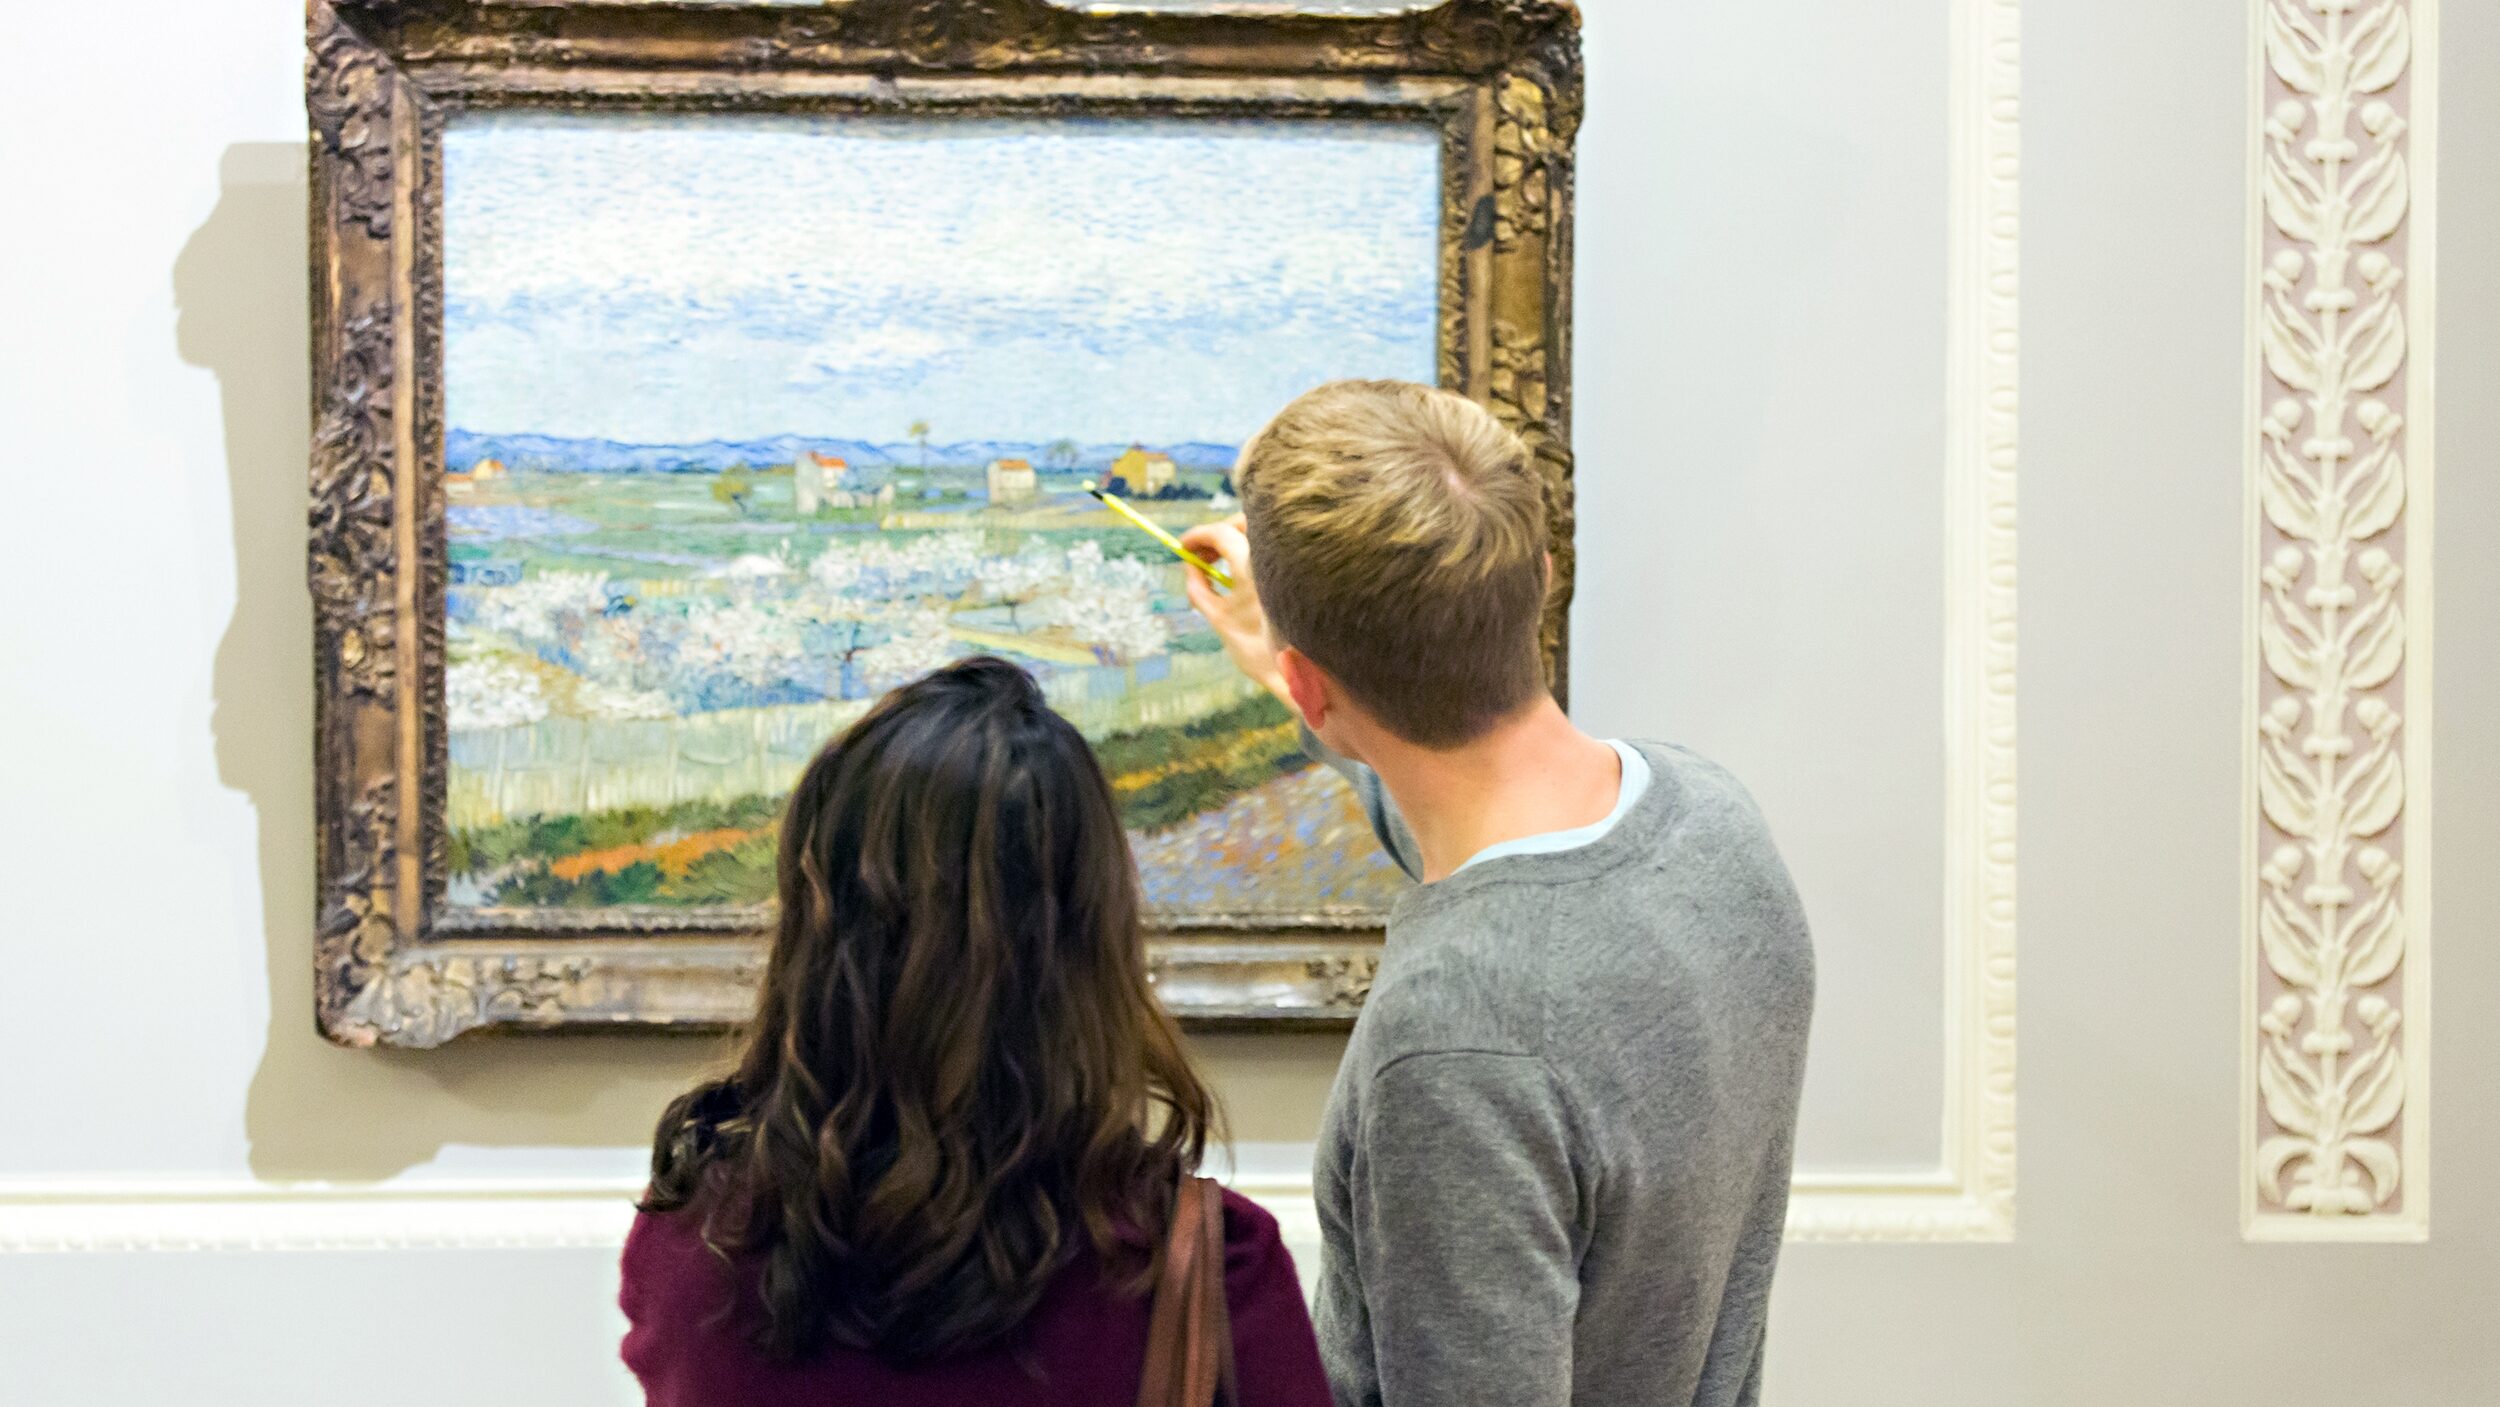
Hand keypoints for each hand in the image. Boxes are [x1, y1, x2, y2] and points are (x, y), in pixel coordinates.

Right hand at [1179, 515, 1290, 707]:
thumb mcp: (1218, 619)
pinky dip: (1254, 553)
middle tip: (1203, 553)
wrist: (1296, 671)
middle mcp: (1275, 557)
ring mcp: (1291, 564)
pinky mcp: (1301, 574)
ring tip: (1220, 565)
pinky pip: (1275, 549)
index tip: (1183, 546)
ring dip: (1237, 541)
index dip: (1198, 536)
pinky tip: (1242, 575)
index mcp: (1251, 566)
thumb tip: (1191, 565)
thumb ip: (1199, 587)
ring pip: (1262, 533)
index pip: (1221, 533)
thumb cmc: (1257, 649)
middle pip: (1244, 522)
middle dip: (1219, 532)